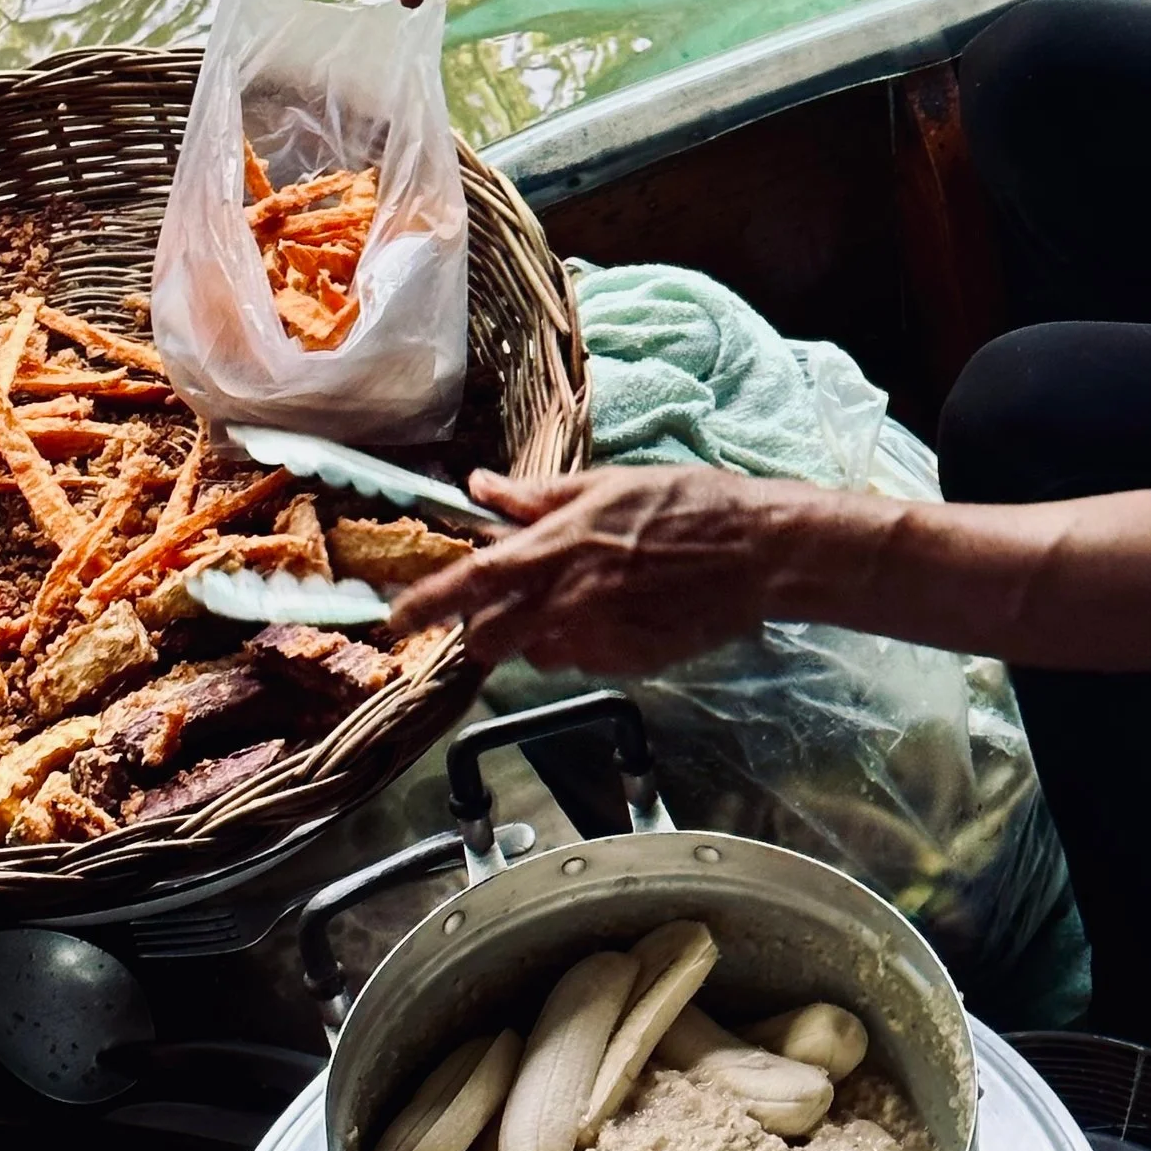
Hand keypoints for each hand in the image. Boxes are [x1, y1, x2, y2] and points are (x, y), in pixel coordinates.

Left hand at [387, 466, 865, 673]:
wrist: (758, 552)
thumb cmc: (687, 505)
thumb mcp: (606, 485)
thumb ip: (537, 497)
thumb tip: (482, 487)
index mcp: (557, 551)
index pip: (471, 584)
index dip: (424, 604)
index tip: (392, 618)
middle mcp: (568, 602)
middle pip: (490, 638)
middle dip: (484, 627)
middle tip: (506, 602)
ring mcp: (599, 639)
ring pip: (538, 653)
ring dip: (539, 633)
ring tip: (581, 597)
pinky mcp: (629, 664)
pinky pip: (584, 661)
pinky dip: (585, 642)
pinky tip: (621, 611)